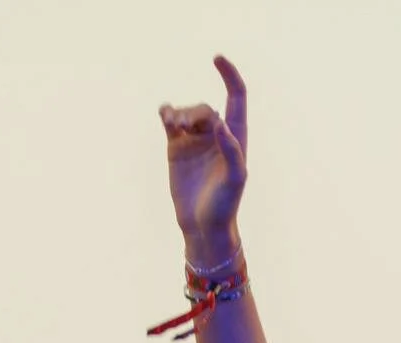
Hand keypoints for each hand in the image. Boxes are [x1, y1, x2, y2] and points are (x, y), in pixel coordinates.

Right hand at [160, 56, 247, 259]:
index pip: (235, 98)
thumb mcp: (234, 180)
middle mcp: (215, 135)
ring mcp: (194, 140)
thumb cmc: (224, 205)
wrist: (202, 225)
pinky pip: (170, 121)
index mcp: (235, 138)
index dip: (229, 76)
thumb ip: (231, 151)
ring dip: (177, 113)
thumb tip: (220, 124)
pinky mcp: (176, 148)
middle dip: (193, 113)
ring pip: (185, 112)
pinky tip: (164, 116)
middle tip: (182, 127)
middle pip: (204, 108)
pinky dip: (166, 113)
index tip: (217, 58)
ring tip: (171, 125)